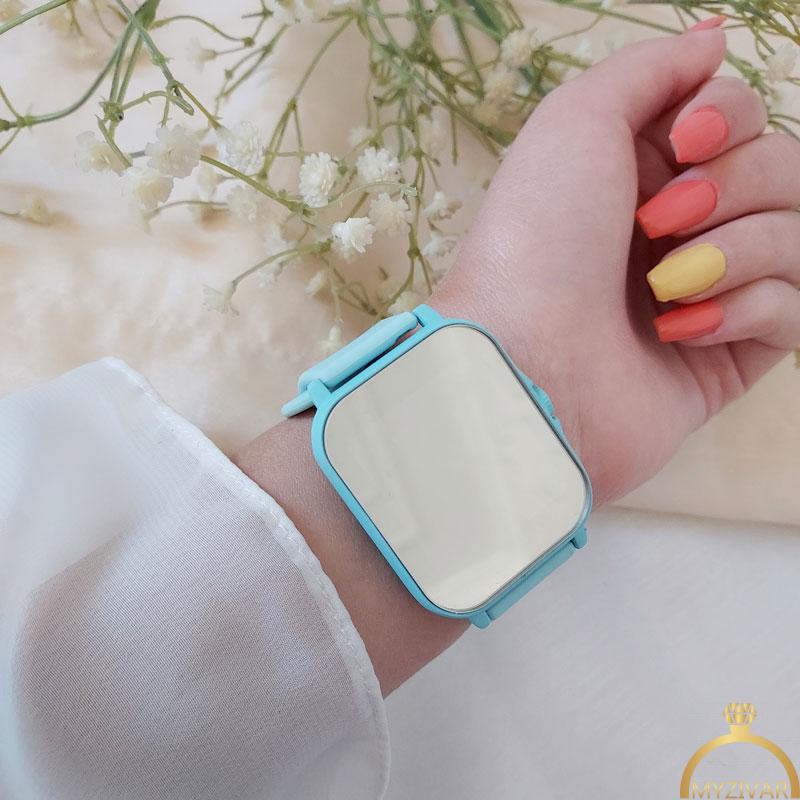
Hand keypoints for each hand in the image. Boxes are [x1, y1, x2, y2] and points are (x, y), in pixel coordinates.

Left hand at [238, 27, 799, 692]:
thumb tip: (712, 40)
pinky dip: (745, 310)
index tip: (686, 139)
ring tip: (661, 287)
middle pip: (782, 170)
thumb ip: (651, 71)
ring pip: (796, 236)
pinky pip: (794, 311)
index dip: (730, 118)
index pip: (742, 118)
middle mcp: (679, 229)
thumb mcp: (577, 120)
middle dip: (732, 186)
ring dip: (736, 250)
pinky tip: (679, 331)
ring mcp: (707, 293)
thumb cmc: (538, 238)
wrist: (528, 361)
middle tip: (657, 223)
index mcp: (644, 173)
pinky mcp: (727, 357)